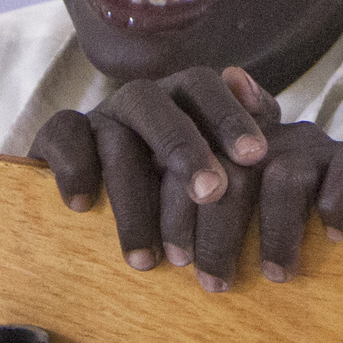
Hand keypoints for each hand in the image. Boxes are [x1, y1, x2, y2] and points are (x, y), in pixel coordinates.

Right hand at [28, 64, 342, 289]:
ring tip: (151, 256)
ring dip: (134, 193)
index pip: (211, 86)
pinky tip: (85, 205)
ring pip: (115, 132)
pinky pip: (61, 136)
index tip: (257, 156)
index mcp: (186, 97)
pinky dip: (73, 164)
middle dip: (188, 146)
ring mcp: (101, 116)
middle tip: (212, 194)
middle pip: (164, 103)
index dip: (232, 115)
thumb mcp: (221, 162)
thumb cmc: (182, 180)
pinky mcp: (59, 137)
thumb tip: (283, 134)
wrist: (102, 183)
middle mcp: (145, 98)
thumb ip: (253, 140)